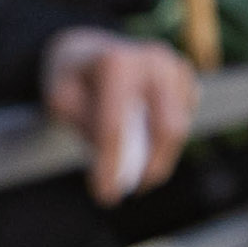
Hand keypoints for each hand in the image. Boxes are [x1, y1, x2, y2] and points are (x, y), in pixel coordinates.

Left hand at [39, 26, 198, 196]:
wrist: (88, 51)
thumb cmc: (72, 80)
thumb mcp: (61, 101)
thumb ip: (88, 126)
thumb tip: (124, 155)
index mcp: (117, 62)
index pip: (116, 126)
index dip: (111, 165)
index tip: (106, 195)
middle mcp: (153, 60)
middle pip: (165, 129)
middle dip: (150, 168)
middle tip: (128, 190)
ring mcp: (174, 66)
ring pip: (178, 129)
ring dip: (157, 155)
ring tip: (129, 162)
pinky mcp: (186, 77)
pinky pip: (183, 121)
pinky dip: (164, 138)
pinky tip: (141, 133)